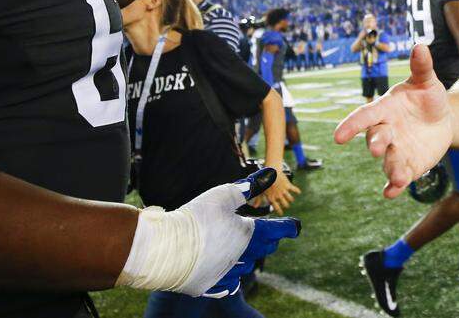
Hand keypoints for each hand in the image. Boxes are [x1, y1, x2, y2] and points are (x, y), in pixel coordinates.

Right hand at [201, 169, 300, 297]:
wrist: (164, 250)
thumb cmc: (195, 219)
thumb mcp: (223, 196)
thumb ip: (249, 186)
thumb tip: (271, 174)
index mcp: (249, 234)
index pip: (277, 230)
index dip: (288, 227)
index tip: (295, 226)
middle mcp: (243, 256)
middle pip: (264, 248)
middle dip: (268, 240)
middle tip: (269, 234)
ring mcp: (227, 273)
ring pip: (247, 265)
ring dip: (248, 256)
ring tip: (242, 247)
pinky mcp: (211, 285)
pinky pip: (230, 281)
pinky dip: (231, 272)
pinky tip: (227, 267)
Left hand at [257, 168, 299, 214]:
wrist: (270, 171)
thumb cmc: (264, 181)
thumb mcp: (260, 191)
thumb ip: (258, 199)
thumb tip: (255, 207)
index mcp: (272, 198)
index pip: (277, 207)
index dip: (280, 211)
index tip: (281, 213)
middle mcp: (279, 196)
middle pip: (285, 204)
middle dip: (286, 205)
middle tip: (286, 205)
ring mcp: (284, 191)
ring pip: (290, 199)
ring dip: (291, 199)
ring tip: (291, 199)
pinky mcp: (288, 185)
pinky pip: (294, 189)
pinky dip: (297, 191)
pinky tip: (299, 192)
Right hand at [334, 45, 452, 197]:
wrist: (443, 119)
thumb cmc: (427, 97)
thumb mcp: (426, 81)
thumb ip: (421, 67)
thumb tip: (420, 46)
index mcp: (384, 109)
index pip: (364, 116)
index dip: (351, 125)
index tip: (339, 136)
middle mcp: (385, 131)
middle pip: (375, 138)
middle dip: (376, 143)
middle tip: (378, 147)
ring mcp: (395, 150)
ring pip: (388, 161)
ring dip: (391, 168)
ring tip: (398, 176)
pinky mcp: (407, 166)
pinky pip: (397, 178)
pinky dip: (394, 186)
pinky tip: (392, 192)